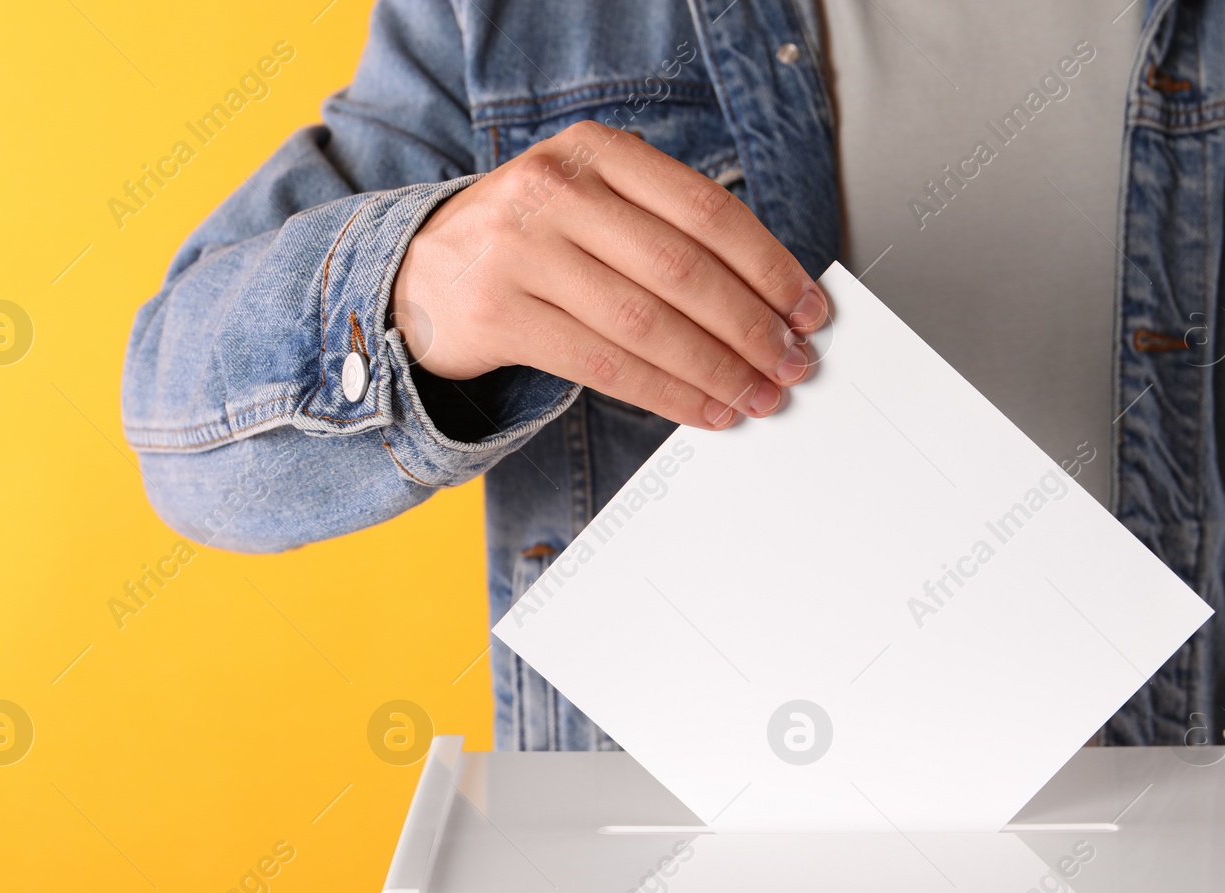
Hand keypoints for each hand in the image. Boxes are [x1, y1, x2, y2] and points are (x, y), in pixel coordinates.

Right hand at [390, 120, 828, 428]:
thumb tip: (768, 299)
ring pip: (648, 323)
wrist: (416, 272)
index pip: (705, 211)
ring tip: (757, 395)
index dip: (769, 266)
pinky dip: (667, 394)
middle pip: (683, 269)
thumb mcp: (588, 201)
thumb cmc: (528, 242)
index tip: (808, 309)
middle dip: (751, 327)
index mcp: (595, 150)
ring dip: (716, 369)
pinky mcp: (501, 315)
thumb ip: (662, 227)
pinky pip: (606, 365)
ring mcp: (521, 251)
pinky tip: (703, 409)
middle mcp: (556, 190)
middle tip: (792, 364)